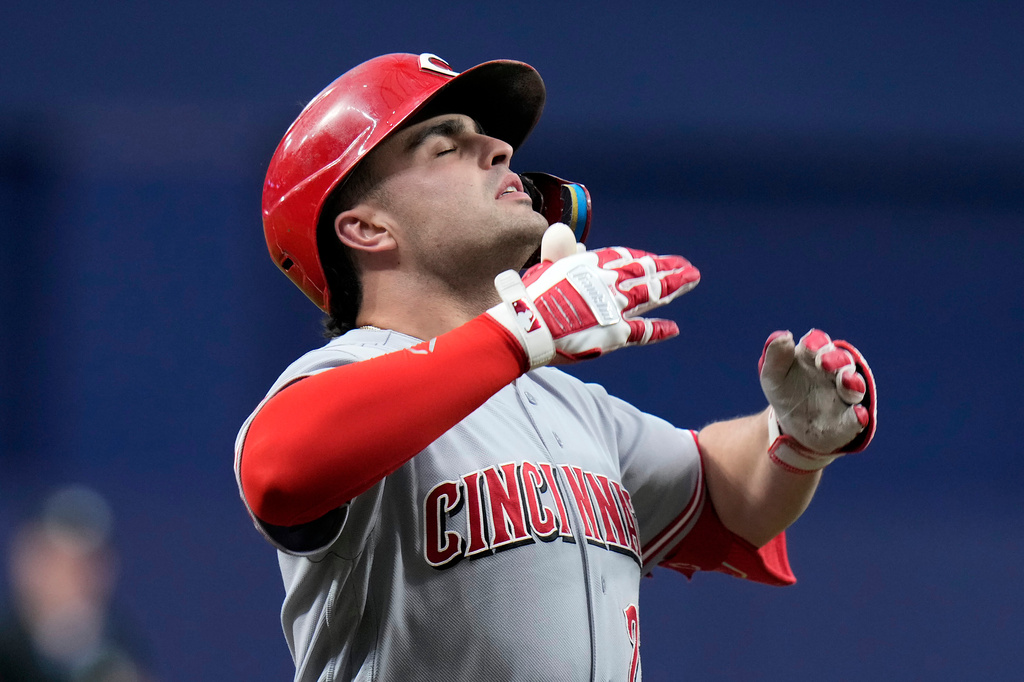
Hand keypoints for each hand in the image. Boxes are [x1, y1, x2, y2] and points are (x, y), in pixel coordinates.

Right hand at [488, 223, 699, 367]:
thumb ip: (560, 250)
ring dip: (673, 287)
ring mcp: (616, 308)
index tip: (653, 258)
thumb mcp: (545, 265)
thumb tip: (567, 236)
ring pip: (652, 294)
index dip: (641, 257)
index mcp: (592, 265)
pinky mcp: (616, 334)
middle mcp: (609, 283)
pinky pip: (643, 331)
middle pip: (646, 272)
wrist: (530, 326)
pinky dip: (659, 329)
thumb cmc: (531, 297)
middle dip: (667, 268)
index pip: (624, 257)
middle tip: (687, 267)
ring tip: (691, 280)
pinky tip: (674, 327)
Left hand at [758, 329, 876, 471]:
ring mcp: (844, 394)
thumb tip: (783, 336)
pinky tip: (858, 414)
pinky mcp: (849, 418)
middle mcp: (834, 371)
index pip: (819, 343)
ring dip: (852, 382)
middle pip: (841, 360)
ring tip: (845, 382)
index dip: (816, 342)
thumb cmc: (785, 392)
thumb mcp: (772, 376)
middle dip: (835, 359)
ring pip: (854, 385)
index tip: (808, 346)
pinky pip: (858, 417)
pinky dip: (859, 416)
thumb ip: (775, 356)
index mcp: (814, 356)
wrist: (791, 424)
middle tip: (824, 363)